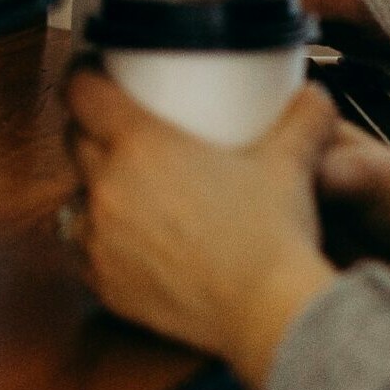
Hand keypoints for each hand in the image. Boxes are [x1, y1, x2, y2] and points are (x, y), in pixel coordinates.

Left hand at [64, 72, 337, 389]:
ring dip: (92, 186)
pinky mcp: (104, 281)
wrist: (272, 314)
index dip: (84, 76)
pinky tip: (119, 236)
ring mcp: (101, 237)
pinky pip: (79, 248)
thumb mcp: (289, 160)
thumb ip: (302, 116)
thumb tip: (314, 92)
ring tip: (121, 187)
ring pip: (75, 194)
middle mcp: (109, 185)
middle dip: (90, 128)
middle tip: (119, 130)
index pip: (81, 91)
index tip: (95, 74)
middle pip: (75, 139)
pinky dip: (94, 239)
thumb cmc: (274, 236)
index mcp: (140, 143)